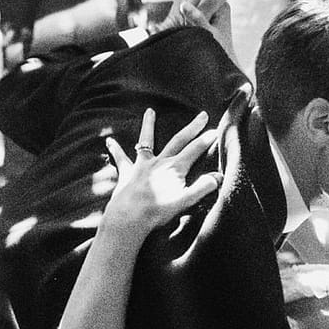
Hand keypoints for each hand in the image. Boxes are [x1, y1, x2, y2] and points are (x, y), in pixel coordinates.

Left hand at [100, 110, 221, 237]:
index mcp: (174, 168)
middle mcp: (159, 162)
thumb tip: (219, 177)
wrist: (129, 217)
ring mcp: (142, 165)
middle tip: (202, 114)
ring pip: (146, 141)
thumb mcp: (185, 202)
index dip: (206, 141)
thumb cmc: (157, 212)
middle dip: (192, 127)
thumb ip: (202, 188)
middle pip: (178, 140)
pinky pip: (121, 158)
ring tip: (149, 111)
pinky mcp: (127, 173)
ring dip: (148, 125)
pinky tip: (109, 140)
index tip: (216, 130)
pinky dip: (116, 149)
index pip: (194, 151)